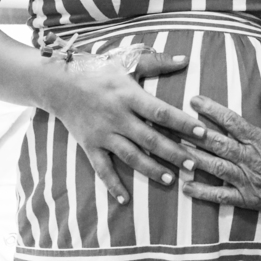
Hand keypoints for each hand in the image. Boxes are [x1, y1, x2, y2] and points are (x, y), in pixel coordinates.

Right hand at [45, 48, 203, 205]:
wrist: (58, 83)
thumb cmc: (98, 70)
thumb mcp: (127, 62)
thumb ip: (157, 63)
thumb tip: (186, 60)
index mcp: (129, 96)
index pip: (161, 112)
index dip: (182, 123)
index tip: (202, 133)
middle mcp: (117, 117)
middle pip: (150, 138)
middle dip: (173, 153)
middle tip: (194, 164)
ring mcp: (103, 134)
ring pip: (130, 156)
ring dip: (151, 169)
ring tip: (171, 180)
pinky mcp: (90, 146)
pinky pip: (102, 168)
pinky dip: (113, 185)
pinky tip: (126, 200)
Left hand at [180, 84, 260, 212]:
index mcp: (259, 139)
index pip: (232, 121)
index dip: (212, 110)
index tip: (194, 100)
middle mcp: (250, 158)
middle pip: (219, 144)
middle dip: (196, 134)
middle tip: (174, 125)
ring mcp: (247, 179)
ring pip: (217, 167)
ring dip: (195, 160)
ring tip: (174, 152)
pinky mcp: (246, 198)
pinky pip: (222, 196)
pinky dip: (204, 193)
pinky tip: (186, 187)